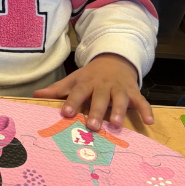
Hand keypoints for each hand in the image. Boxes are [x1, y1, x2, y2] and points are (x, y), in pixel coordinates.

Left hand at [35, 54, 152, 132]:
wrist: (114, 60)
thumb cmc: (91, 76)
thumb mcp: (74, 79)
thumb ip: (57, 89)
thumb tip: (35, 95)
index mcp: (86, 82)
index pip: (78, 92)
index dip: (72, 102)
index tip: (65, 113)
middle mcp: (103, 85)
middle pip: (99, 98)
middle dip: (96, 111)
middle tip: (93, 126)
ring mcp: (119, 88)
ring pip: (120, 98)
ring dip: (119, 110)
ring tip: (116, 123)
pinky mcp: (133, 91)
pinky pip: (141, 100)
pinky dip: (146, 110)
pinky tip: (149, 122)